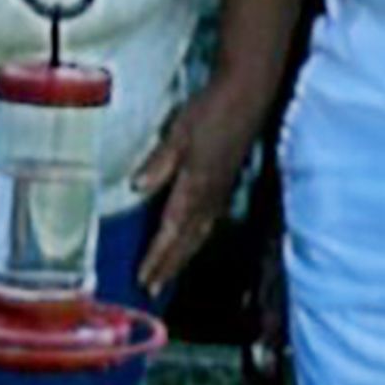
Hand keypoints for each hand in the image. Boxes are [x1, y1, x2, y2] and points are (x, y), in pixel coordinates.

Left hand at [127, 81, 265, 298]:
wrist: (248, 96)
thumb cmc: (210, 110)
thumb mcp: (179, 133)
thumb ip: (159, 162)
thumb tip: (136, 187)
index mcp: (195, 187)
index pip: (171, 231)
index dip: (157, 257)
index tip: (143, 279)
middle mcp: (210, 197)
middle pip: (186, 241)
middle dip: (169, 266)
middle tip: (152, 288)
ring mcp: (221, 192)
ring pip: (199, 235)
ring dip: (182, 257)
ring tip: (167, 274)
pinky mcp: (226, 184)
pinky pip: (208, 223)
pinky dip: (195, 239)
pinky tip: (189, 240)